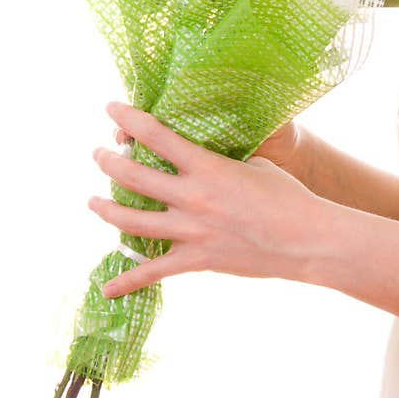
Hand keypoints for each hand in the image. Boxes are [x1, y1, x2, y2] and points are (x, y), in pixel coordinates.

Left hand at [90, 101, 334, 298]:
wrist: (306, 238)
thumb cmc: (287, 196)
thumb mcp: (255, 166)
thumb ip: (224, 164)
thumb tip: (210, 163)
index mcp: (206, 167)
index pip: (156, 135)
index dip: (128, 119)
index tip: (110, 107)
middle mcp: (192, 196)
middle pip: (133, 176)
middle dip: (108, 162)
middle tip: (97, 154)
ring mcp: (191, 230)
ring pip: (131, 221)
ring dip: (106, 209)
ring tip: (93, 201)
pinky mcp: (196, 260)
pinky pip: (153, 272)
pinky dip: (127, 282)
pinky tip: (106, 290)